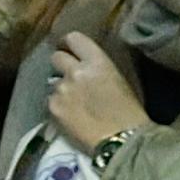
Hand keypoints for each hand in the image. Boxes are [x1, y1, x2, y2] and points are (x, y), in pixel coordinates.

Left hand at [41, 34, 146, 156]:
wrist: (123, 140)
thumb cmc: (129, 112)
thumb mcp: (117, 80)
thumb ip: (97, 69)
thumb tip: (84, 67)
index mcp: (97, 62)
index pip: (74, 38)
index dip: (69, 44)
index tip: (69, 49)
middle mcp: (75, 72)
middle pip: (56, 57)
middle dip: (61, 65)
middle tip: (70, 77)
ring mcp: (61, 89)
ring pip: (52, 83)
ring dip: (60, 89)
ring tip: (73, 104)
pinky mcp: (52, 107)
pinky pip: (50, 101)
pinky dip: (57, 106)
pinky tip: (70, 116)